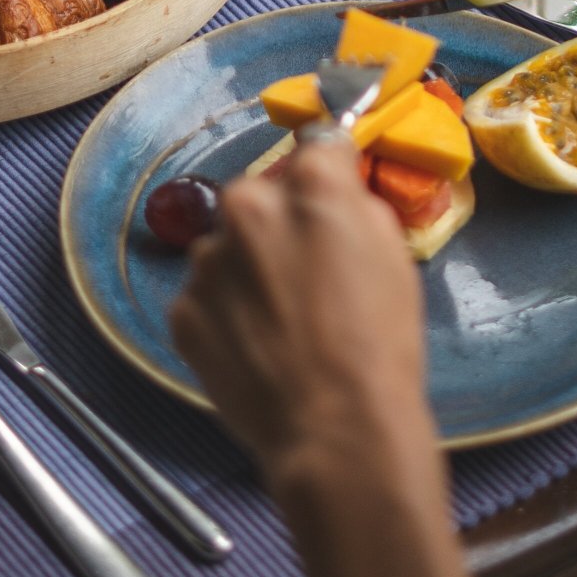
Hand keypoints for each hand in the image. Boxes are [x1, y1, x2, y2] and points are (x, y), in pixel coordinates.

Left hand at [170, 141, 434, 502]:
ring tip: (282, 321)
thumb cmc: (380, 343)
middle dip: (279, 223)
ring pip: (228, 249)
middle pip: (260, 197)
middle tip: (308, 272)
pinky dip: (226, 313)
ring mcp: (207, 262)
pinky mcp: (182, 311)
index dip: (329, 174)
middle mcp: (248, 207)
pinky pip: (206, 297)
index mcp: (310, 185)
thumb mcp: (393, 255)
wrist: (335, 428)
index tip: (333, 195)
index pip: (316, 148)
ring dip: (247, 269)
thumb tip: (335, 193)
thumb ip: (356, 206)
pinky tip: (257, 346)